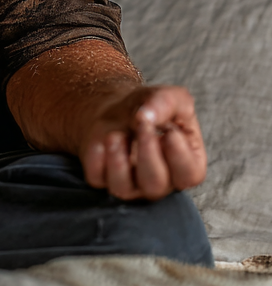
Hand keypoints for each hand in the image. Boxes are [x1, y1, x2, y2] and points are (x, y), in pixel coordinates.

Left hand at [80, 85, 205, 199]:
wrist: (117, 107)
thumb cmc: (150, 107)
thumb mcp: (169, 97)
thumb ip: (167, 103)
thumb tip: (147, 115)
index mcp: (185, 165)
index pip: (189, 174)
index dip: (179, 153)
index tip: (170, 130)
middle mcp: (160, 182)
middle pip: (155, 184)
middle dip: (147, 152)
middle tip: (141, 124)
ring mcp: (130, 184)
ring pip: (123, 188)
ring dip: (118, 160)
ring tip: (115, 135)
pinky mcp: (103, 177)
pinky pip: (96, 178)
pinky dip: (96, 160)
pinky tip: (100, 141)